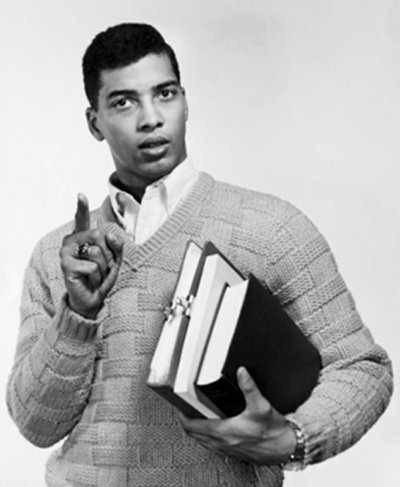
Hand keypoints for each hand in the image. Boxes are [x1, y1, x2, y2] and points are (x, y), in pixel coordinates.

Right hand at [60, 193, 123, 318]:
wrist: (93, 299)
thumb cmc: (101, 277)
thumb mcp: (115, 259)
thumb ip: (116, 245)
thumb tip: (110, 235)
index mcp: (82, 237)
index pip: (82, 219)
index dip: (81, 207)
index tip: (81, 194)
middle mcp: (71, 241)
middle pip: (99, 235)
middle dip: (108, 254)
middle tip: (102, 267)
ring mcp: (66, 252)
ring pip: (96, 251)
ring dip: (103, 267)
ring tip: (96, 275)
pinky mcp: (66, 265)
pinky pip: (92, 266)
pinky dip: (97, 277)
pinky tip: (90, 281)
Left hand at [180, 367, 296, 464]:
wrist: (286, 448)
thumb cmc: (274, 431)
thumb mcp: (261, 405)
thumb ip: (249, 387)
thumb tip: (241, 372)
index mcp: (224, 432)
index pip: (192, 426)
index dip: (183, 416)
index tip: (180, 405)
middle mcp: (222, 443)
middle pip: (193, 434)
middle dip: (188, 421)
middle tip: (187, 407)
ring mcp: (226, 450)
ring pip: (202, 441)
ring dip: (197, 429)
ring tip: (197, 414)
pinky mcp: (233, 452)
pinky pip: (212, 446)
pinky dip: (207, 436)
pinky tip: (214, 426)